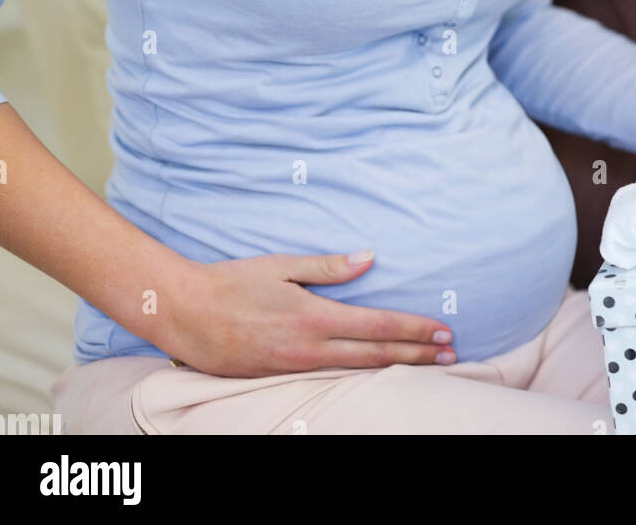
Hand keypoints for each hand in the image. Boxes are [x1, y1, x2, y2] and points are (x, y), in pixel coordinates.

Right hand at [164, 251, 455, 377]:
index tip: (442, 332)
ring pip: (356, 372)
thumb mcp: (282, 265)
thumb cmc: (233, 282)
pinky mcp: (280, 378)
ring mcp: (295, 368)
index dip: (414, 331)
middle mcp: (309, 349)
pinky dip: (361, 374)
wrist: (185, 314)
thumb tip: (369, 258)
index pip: (377, 328)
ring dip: (395, 367)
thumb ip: (328, 267)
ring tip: (424, 364)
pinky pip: (331, 377)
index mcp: (314, 318)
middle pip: (376, 357)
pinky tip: (375, 371)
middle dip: (416, 356)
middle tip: (450, 355)